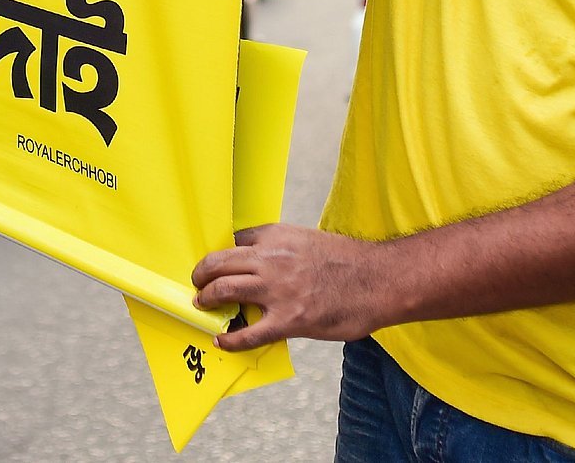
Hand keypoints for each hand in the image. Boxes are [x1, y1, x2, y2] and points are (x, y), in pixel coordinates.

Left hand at [191, 223, 388, 351]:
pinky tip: (222, 339)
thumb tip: (259, 263)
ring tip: (202, 306)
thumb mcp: (309, 240)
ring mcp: (279, 290)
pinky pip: (248, 332)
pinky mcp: (289, 320)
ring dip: (207, 300)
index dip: (219, 252)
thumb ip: (281, 249)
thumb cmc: (346, 261)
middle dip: (201, 274)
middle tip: (197, 284)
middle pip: (219, 262)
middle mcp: (272, 258)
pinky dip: (230, 338)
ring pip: (224, 290)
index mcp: (278, 235)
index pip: (235, 239)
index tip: (212, 263)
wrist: (377, 280)